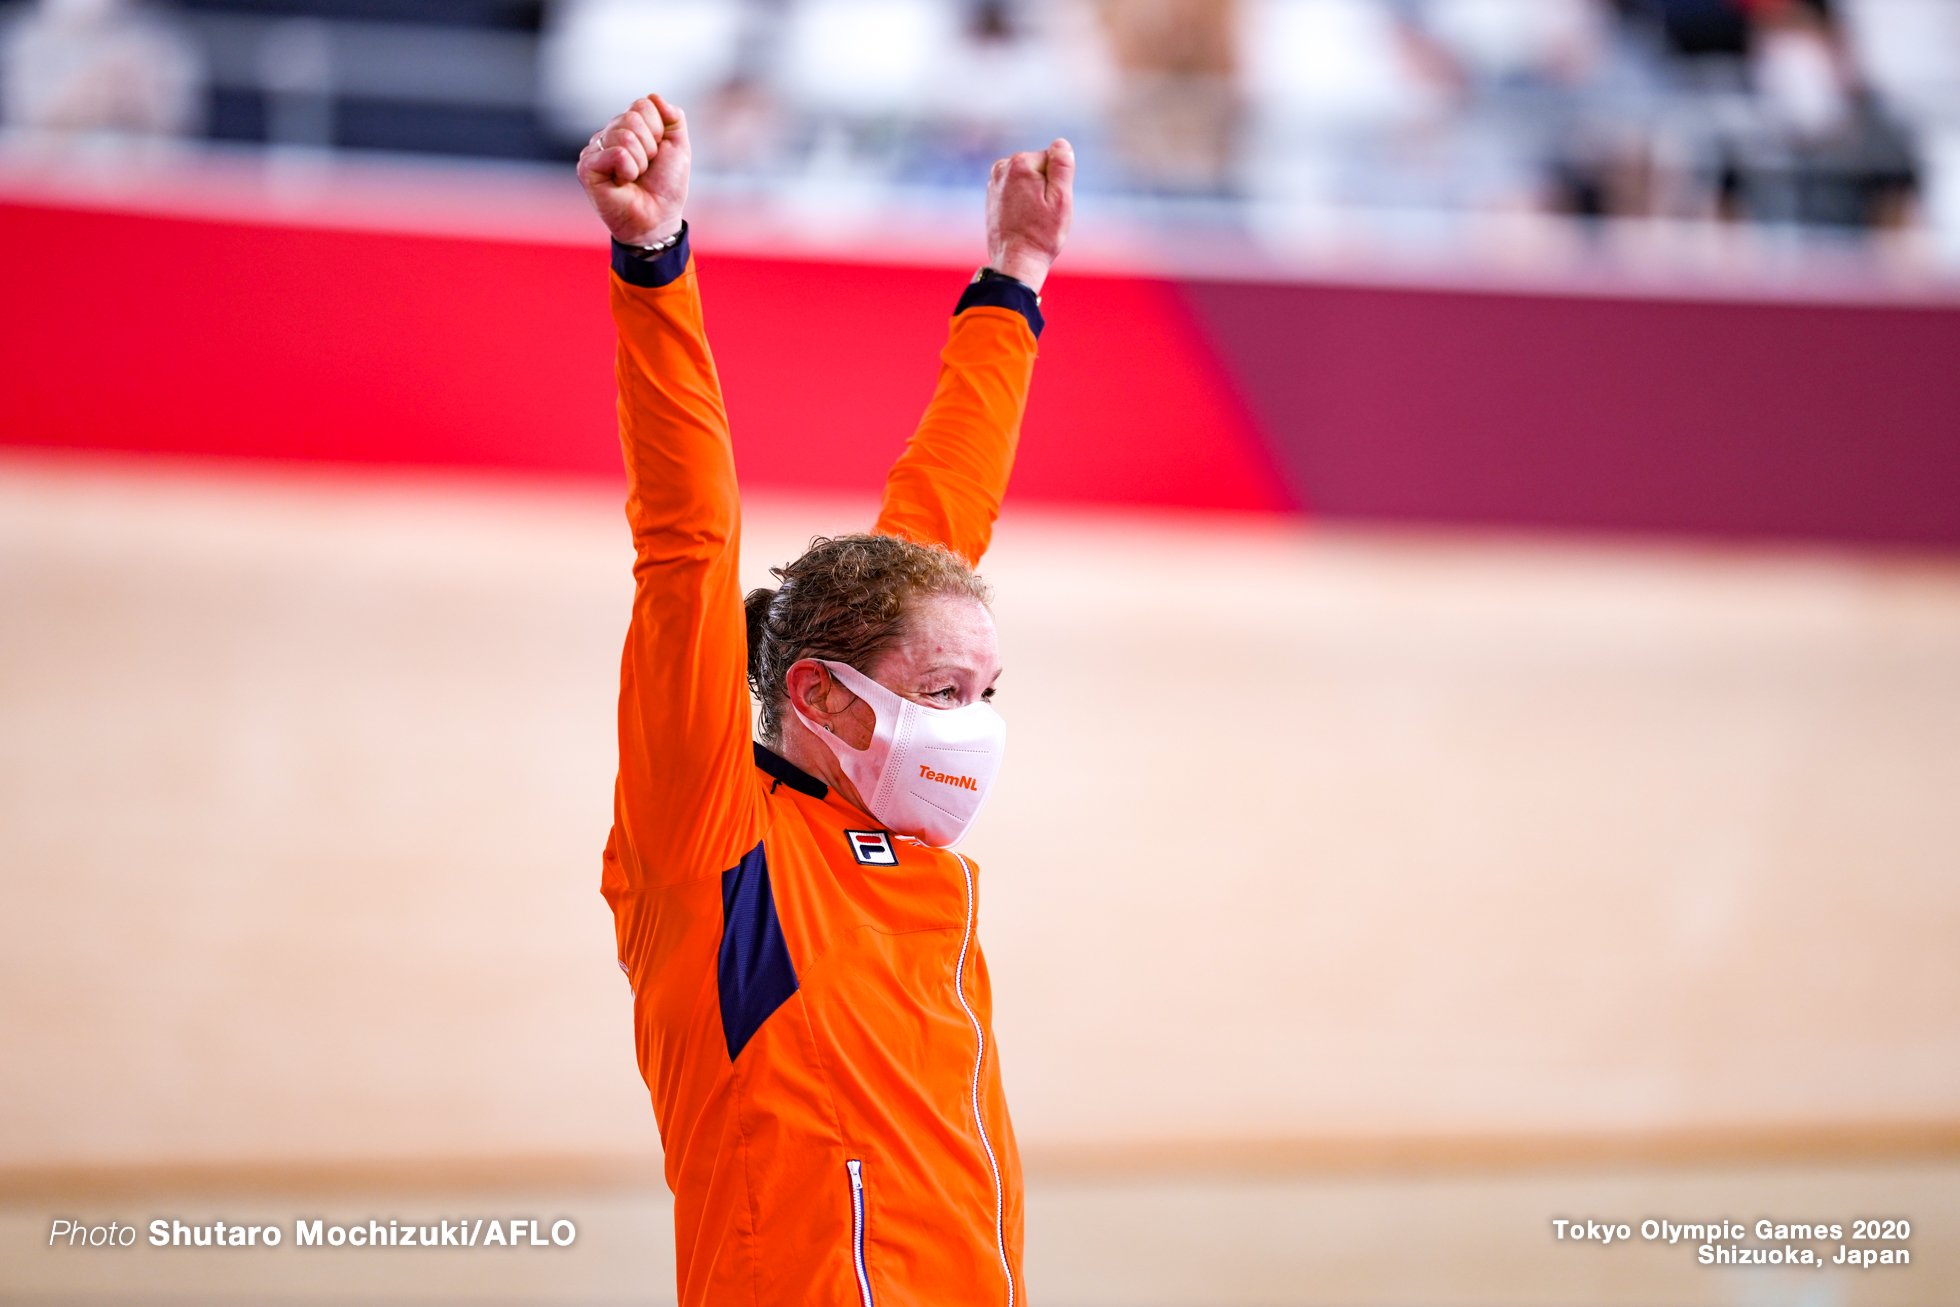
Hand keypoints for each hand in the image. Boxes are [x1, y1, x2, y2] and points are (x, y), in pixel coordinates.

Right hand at [577, 94, 689, 246]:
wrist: (658, 219)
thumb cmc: (665, 187)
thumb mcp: (678, 147)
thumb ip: (673, 118)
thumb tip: (655, 97)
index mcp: (627, 127)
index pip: (643, 105)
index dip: (658, 131)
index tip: (657, 154)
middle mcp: (608, 135)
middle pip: (632, 117)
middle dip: (649, 146)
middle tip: (646, 168)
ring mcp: (594, 150)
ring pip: (624, 136)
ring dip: (640, 161)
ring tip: (635, 176)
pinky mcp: (586, 167)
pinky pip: (616, 153)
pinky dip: (629, 170)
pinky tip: (623, 182)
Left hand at [987, 139, 1073, 293]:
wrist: (1015, 261)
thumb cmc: (1041, 233)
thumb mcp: (1061, 198)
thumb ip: (1062, 166)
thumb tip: (1061, 143)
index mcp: (1020, 163)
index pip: (1053, 160)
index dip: (1058, 183)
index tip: (1051, 204)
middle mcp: (1002, 167)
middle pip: (1040, 168)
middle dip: (1046, 187)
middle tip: (1043, 213)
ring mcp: (994, 182)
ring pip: (1029, 180)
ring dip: (1035, 195)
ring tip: (1032, 218)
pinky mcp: (993, 196)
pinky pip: (1018, 191)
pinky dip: (1024, 202)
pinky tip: (1022, 220)